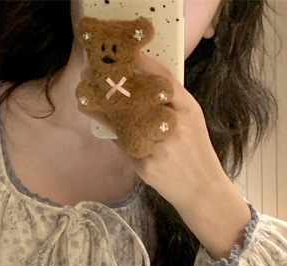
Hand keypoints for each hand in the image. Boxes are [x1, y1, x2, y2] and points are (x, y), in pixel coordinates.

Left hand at [77, 52, 226, 208]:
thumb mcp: (192, 122)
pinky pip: (124, 144)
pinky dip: (111, 131)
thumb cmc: (195, 152)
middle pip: (138, 99)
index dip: (143, 65)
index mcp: (188, 110)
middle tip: (92, 75)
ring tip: (85, 99)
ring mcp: (159, 147)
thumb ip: (172, 104)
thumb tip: (139, 85)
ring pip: (125, 123)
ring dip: (102, 109)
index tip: (125, 54)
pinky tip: (98, 120)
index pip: (164, 80)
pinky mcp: (146, 166)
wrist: (201, 189)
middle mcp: (174, 126)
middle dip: (113, 86)